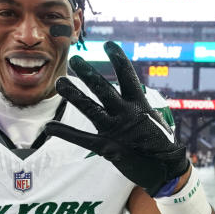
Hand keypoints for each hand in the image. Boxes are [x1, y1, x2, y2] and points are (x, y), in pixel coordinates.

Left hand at [44, 41, 189, 195]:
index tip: (108, 44)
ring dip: (74, 95)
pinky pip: (81, 139)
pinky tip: (49, 127)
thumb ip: (138, 104)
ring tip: (60, 82)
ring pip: (90, 108)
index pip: (128, 76)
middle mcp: (126, 114)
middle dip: (88, 73)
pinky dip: (64, 132)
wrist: (165, 169)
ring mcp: (115, 130)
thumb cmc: (160, 142)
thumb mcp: (153, 118)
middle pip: (103, 88)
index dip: (118, 59)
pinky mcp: (106, 147)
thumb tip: (132, 91)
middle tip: (75, 60)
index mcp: (139, 104)